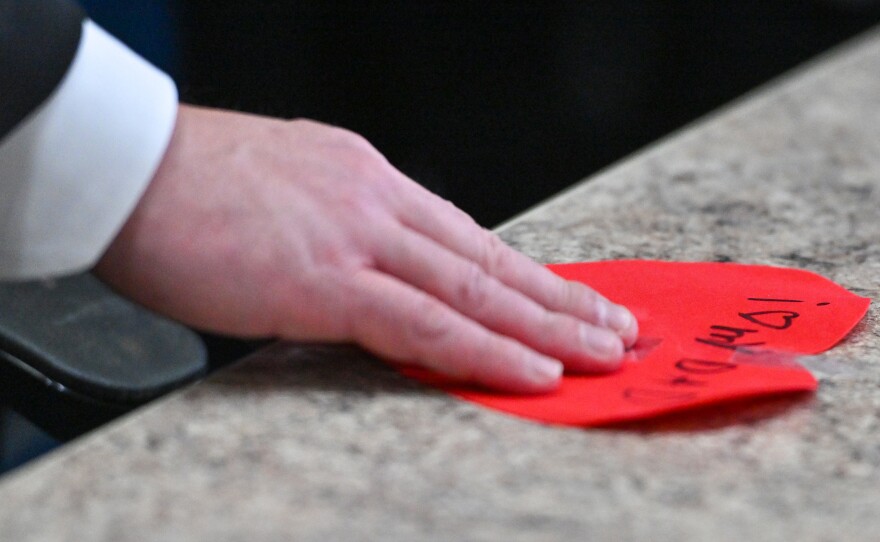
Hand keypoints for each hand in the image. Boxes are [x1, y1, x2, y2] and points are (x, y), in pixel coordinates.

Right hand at [96, 105, 637, 392]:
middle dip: (559, 298)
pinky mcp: (326, 280)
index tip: (564, 294)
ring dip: (547, 326)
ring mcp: (357, 238)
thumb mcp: (285, 191)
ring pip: (476, 290)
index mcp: (366, 179)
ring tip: (600, 354)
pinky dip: (484, 350)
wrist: (125, 166)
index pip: (465, 234)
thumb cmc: (188, 184)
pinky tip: (533, 371)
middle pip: (489, 259)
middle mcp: (376, 200)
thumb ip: (335, 229)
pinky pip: (425, 323)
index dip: (523, 271)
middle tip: (615, 325)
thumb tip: (364, 270)